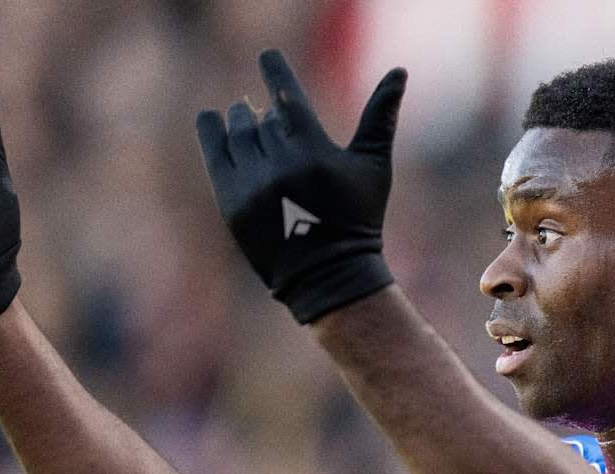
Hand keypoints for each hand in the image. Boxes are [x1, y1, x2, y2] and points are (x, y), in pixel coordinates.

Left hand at [196, 49, 406, 323]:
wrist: (328, 276)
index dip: (275, 71)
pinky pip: (216, 155)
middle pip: (262, 118)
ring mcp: (253, 188)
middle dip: (267, 114)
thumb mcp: (374, 167)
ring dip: (243, 122)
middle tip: (275, 120)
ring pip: (238, 134)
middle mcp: (280, 168)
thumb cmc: (357, 217)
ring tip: (251, 124)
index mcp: (315, 155)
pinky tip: (214, 120)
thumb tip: (399, 72)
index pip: (287, 97)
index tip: (267, 57)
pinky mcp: (232, 205)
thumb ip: (380, 117)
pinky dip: (214, 133)